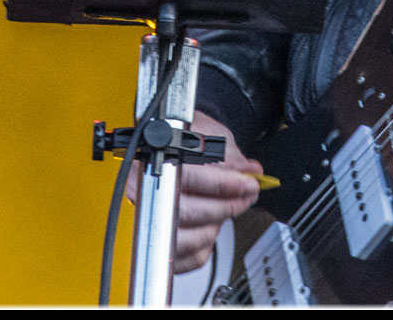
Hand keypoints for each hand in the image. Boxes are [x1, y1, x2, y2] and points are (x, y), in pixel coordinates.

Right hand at [125, 111, 262, 273]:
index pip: (187, 177)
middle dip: (226, 206)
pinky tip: (212, 226)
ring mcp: (145, 220)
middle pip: (186, 212)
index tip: (247, 183)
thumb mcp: (211, 135)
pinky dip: (205, 245)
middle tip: (247, 195)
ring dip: (216, 225)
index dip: (222, 184)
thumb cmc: (190, 137)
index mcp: (152, 161)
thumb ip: (230, 155)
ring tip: (230, 208)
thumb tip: (250, 171)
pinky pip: (184, 257)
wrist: (176, 141)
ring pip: (185, 239)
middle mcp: (142, 193)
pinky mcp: (155, 243)